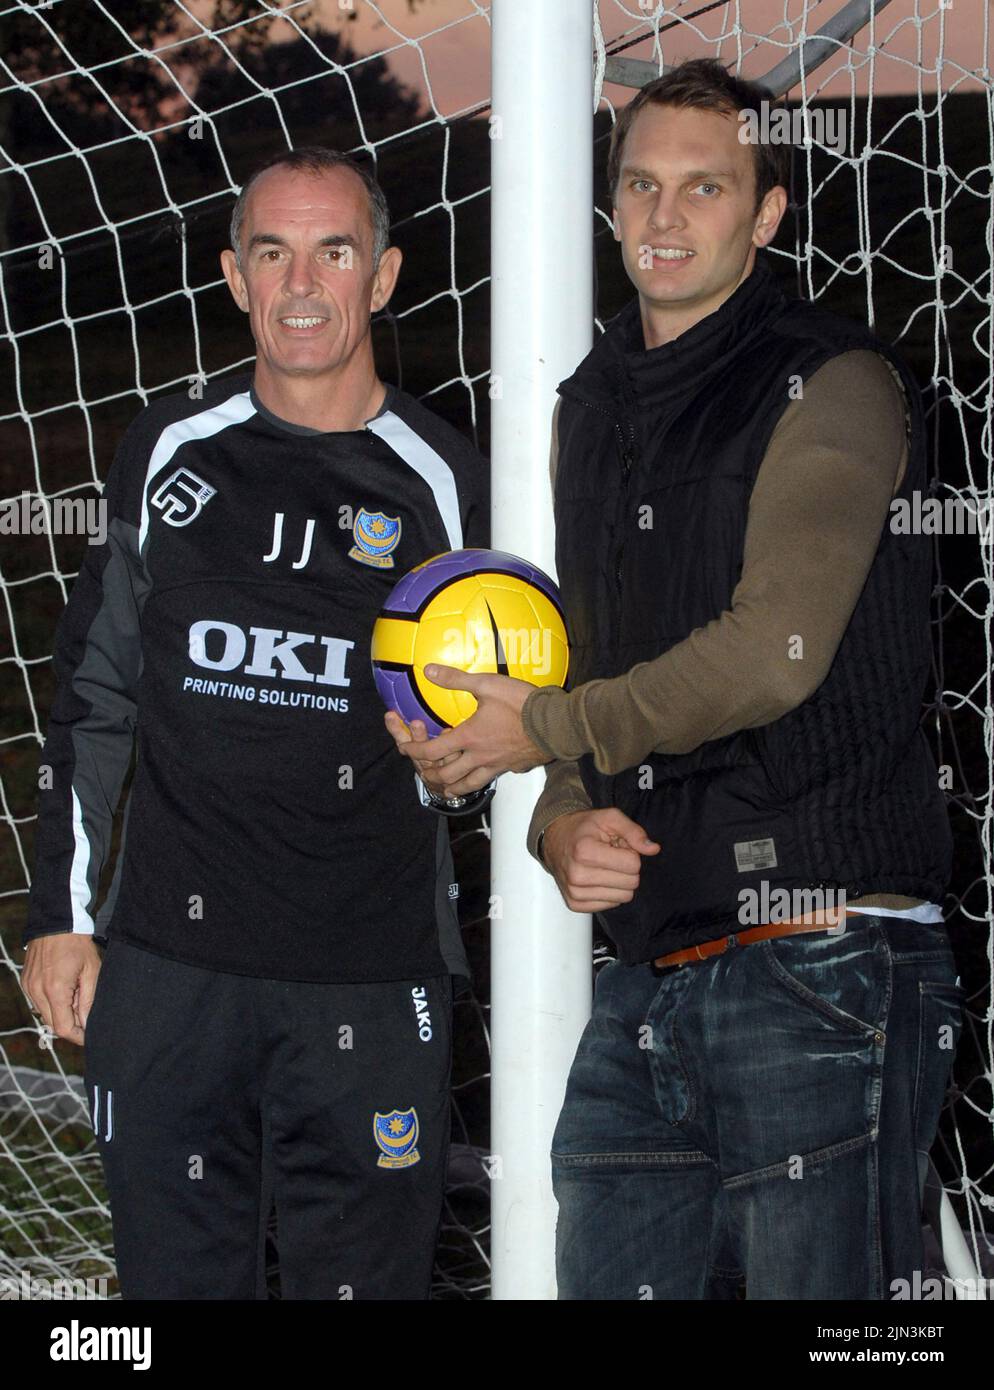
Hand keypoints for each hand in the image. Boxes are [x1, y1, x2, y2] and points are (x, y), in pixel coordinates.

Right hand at [21, 934, 102, 1045]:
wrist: (58, 922)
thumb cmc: (78, 945)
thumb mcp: (92, 971)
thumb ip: (88, 1001)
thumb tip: (87, 1024)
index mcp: (55, 990)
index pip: (63, 1028)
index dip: (77, 1036)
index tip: (89, 1036)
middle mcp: (37, 991)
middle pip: (53, 1024)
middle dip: (71, 1023)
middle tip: (86, 1011)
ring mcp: (28, 987)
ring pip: (45, 1014)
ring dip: (61, 1012)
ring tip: (75, 993)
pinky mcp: (26, 982)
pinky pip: (38, 1002)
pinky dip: (51, 1002)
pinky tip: (64, 987)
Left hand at [389, 665, 550, 796]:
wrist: (556, 724)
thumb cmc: (522, 704)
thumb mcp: (487, 684)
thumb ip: (456, 679)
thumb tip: (429, 670)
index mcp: (469, 737)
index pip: (432, 751)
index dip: (414, 751)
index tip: (405, 749)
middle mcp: (479, 757)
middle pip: (447, 775)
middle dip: (431, 775)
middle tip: (424, 771)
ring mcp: (497, 765)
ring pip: (468, 785)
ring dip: (453, 787)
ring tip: (447, 788)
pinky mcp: (512, 768)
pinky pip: (491, 779)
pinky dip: (478, 781)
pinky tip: (482, 775)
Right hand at [542, 807, 659, 912]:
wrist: (554, 839)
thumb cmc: (584, 828)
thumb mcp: (609, 818)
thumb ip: (634, 831)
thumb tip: (653, 849)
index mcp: (585, 852)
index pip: (633, 865)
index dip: (631, 853)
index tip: (617, 846)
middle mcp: (578, 876)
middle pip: (631, 883)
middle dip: (627, 869)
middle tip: (611, 856)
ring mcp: (575, 893)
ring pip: (623, 897)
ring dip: (619, 881)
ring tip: (604, 866)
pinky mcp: (575, 904)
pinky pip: (611, 905)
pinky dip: (609, 891)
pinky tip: (597, 877)